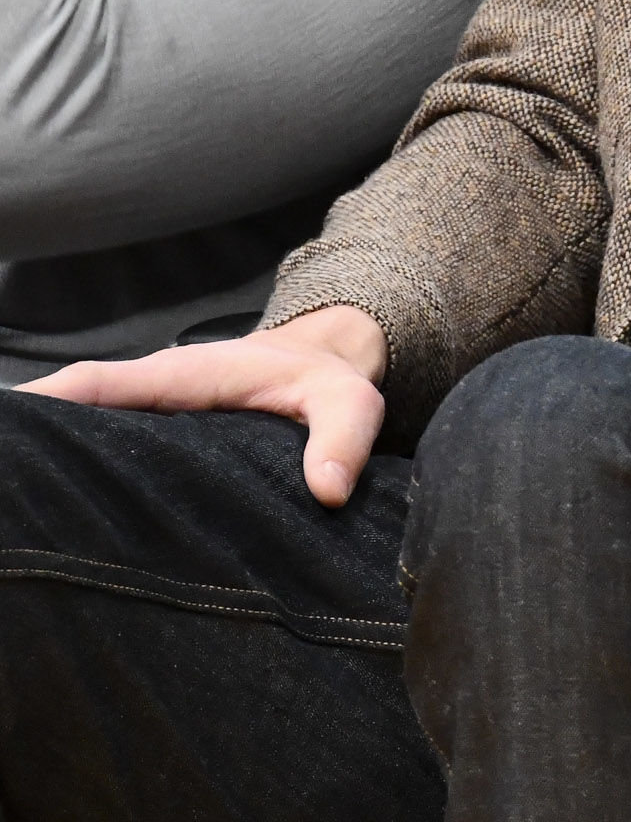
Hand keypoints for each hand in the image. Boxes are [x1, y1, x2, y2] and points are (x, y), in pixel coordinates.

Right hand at [20, 305, 388, 508]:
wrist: (328, 365)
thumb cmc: (328, 381)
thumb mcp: (350, 403)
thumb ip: (343, 439)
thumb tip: (327, 490)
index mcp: (181, 376)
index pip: (99, 383)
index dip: (49, 403)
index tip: (10, 430)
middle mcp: (153, 393)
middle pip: (71, 410)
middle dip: (31, 439)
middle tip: (8, 485)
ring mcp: (149, 416)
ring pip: (82, 434)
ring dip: (48, 458)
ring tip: (18, 507)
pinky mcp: (154, 437)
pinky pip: (104, 448)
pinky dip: (76, 468)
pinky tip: (53, 511)